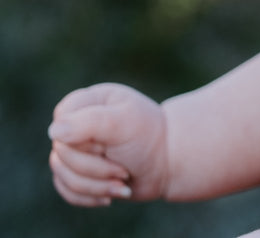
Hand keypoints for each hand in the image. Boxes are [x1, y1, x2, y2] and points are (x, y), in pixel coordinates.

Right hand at [49, 83, 168, 205]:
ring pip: (62, 174)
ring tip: (123, 181)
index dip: (80, 135)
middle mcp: (81, 123)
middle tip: (124, 168)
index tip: (110, 140)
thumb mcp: (124, 123)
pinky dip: (90, 196)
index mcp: (92, 100)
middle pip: (61, 151)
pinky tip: (113, 193)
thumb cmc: (149, 137)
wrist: (168, 162)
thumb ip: (90, 122)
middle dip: (94, 168)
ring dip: (96, 185)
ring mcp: (77, 148)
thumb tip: (54, 131)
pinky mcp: (78, 171)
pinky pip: (66, 189)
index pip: (62, 116)